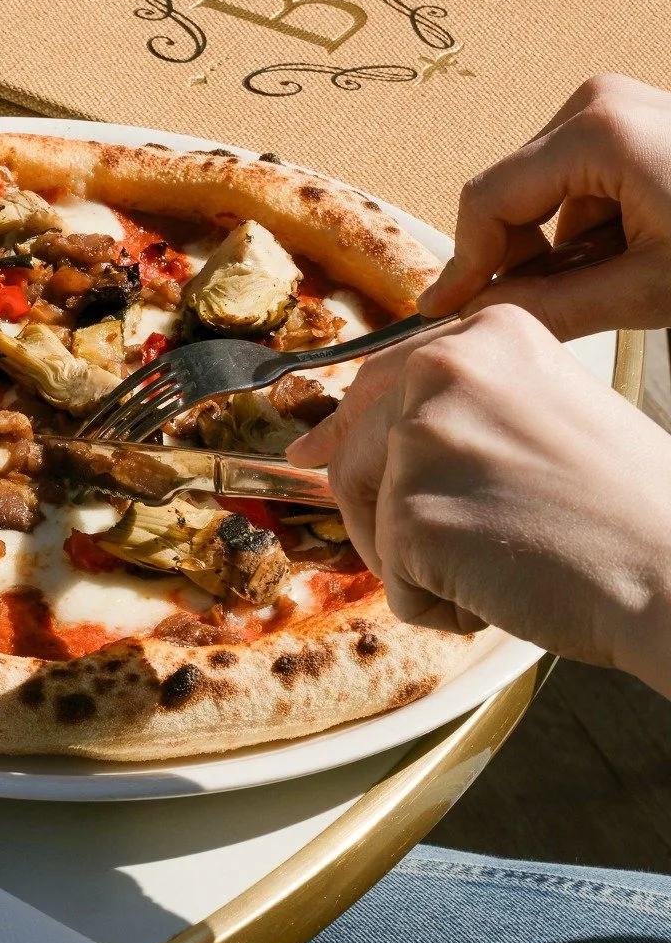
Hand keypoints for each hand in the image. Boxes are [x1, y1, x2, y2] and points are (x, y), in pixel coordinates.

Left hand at [290, 306, 670, 695]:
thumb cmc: (630, 507)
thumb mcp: (548, 411)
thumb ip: (470, 408)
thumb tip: (384, 436)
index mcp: (484, 334)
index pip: (381, 378)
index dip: (346, 427)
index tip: (311, 451)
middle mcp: (443, 371)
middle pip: (355, 450)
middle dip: (384, 511)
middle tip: (438, 552)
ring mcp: (421, 440)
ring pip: (370, 519)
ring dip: (419, 563)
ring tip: (505, 567)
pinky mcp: (411, 516)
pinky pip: (394, 584)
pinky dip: (441, 608)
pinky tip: (508, 595)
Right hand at [421, 75, 670, 337]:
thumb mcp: (652, 289)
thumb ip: (554, 307)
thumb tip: (480, 318)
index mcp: (596, 132)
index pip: (489, 200)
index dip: (465, 263)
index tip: (444, 312)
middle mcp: (595, 104)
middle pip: (512, 191)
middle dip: (523, 254)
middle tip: (553, 307)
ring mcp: (616, 106)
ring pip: (545, 190)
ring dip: (562, 244)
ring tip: (619, 280)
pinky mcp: (633, 120)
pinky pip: (580, 178)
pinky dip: (592, 225)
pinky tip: (635, 251)